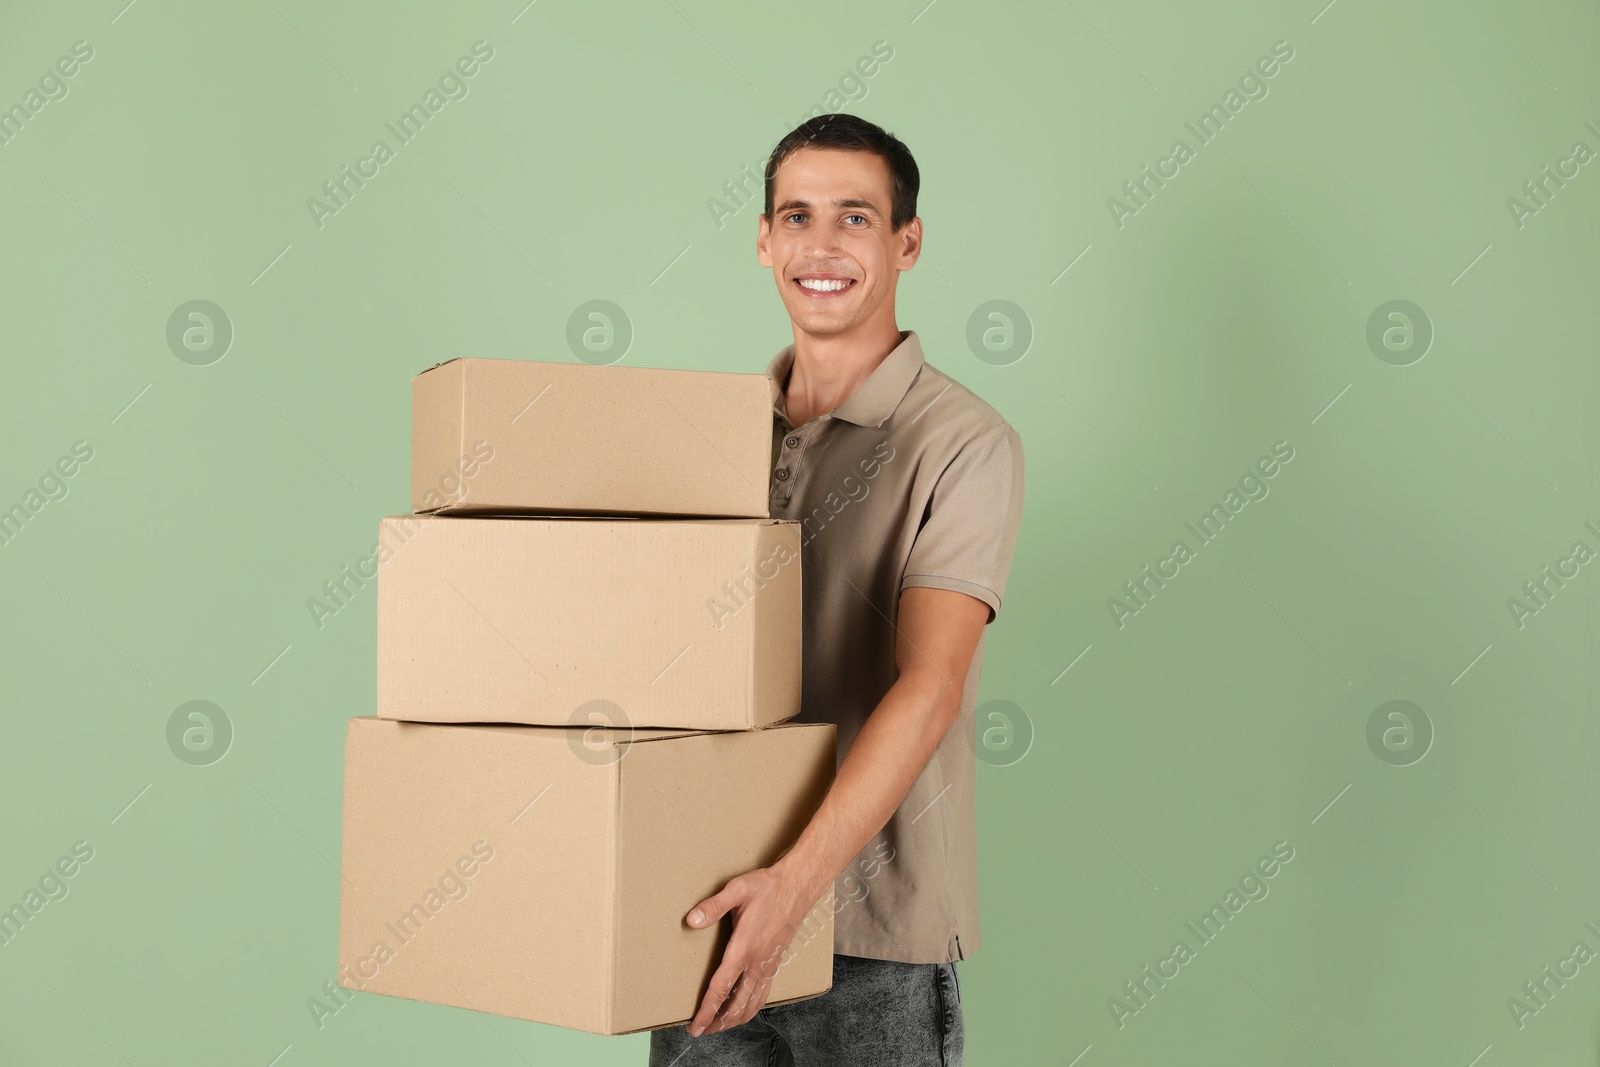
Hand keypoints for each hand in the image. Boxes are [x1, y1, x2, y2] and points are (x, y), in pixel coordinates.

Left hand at [684, 861, 818, 1037]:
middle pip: (736, 1006)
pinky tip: (742, 1010)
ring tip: (718, 1025)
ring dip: (734, 1020)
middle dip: (718, 1023)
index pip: (721, 989)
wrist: (796, 888)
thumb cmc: (766, 888)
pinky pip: (763, 996)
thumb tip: (691, 920)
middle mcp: (756, 963)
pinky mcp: (774, 964)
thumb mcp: (737, 890)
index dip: (706, 1011)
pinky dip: (750, 1009)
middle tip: (700, 1030)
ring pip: (751, 1005)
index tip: (695, 1027)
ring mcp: (767, 966)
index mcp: (744, 949)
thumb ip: (713, 906)